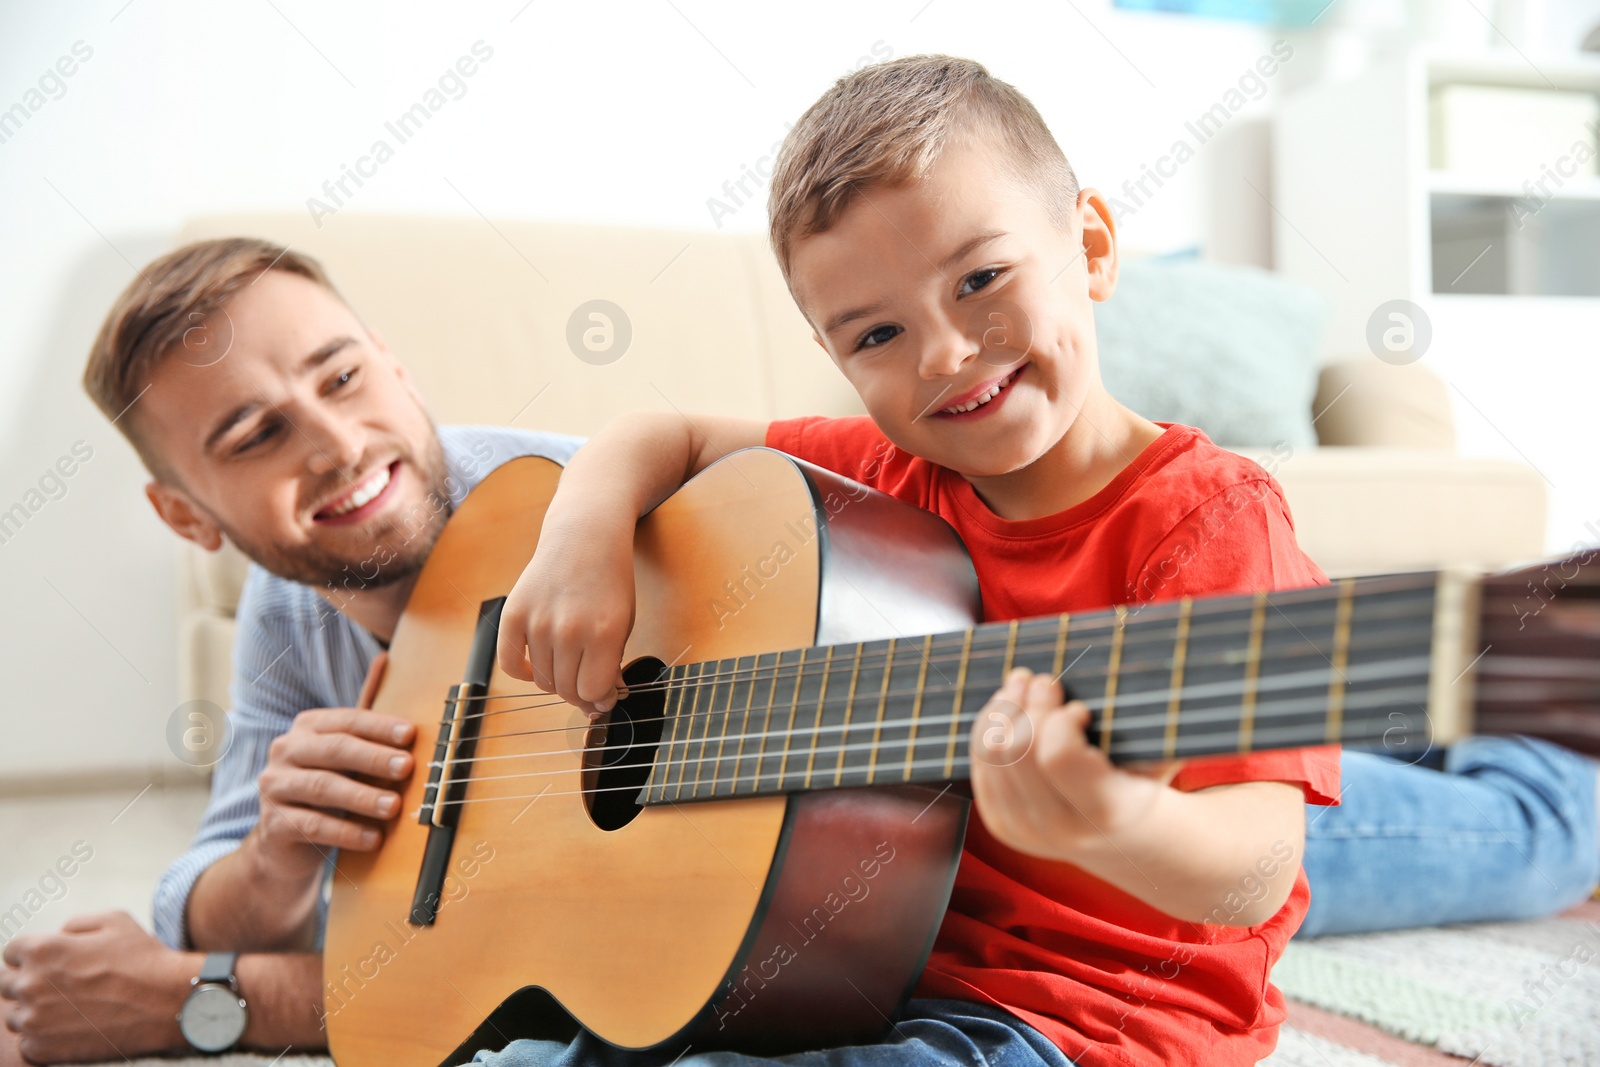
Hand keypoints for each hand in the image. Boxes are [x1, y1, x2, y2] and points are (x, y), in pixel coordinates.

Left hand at [0, 912, 194, 1062]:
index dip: (33, 954)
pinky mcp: (42, 1048)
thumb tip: (58, 936)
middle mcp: (30, 984)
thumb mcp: (115, 920)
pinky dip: (45, 1037)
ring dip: (36, 1011)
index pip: (11, 951)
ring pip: (16, 1015)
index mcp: (42, 949)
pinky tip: (73, 1028)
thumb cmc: (143, 958)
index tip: (52, 962)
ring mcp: (33, 1019)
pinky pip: (27, 1043)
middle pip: (7, 984)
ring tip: (72, 1009)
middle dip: (31, 982)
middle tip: (65, 986)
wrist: (166, 1003)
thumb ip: (75, 924)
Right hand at [254, 652, 412, 874]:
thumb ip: (363, 712)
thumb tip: (384, 657)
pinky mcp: (274, 824)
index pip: (348, 721)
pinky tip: (374, 838)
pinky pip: (313, 825)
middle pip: (334, 749)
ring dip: (363, 797)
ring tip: (394, 808)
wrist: (284, 842)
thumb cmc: (326, 786)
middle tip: (407, 767)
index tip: (411, 734)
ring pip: (323, 787)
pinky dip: (347, 831)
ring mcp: (275, 786)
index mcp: (307, 727)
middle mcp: (285, 751)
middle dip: (373, 758)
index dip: (380, 726)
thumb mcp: (344, 749)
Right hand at [498, 521, 634, 715]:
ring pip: (542, 681)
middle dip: (580, 693)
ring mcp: (538, 621)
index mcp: (605, 632)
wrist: (584, 536)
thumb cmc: (609, 580)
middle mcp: (569, 629)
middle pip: (567, 690)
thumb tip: (597, 703)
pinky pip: (510, 664)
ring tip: (568, 661)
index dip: (601, 698)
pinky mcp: (513, 613)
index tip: (605, 696)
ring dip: (556, 680)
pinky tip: (537, 664)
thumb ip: (612, 663)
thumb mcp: (625, 621)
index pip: (593, 691)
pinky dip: (523, 672)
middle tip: (586, 683)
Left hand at [968, 668, 1167, 861]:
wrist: (1119, 838)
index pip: (1056, 755)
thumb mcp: (1157, 755)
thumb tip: (1124, 679)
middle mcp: (1058, 827)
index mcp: (1104, 810)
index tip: (1079, 709)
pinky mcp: (999, 822)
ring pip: (990, 752)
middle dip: (1030, 701)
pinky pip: (978, 762)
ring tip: (1022, 681)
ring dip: (1004, 706)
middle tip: (1047, 680)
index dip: (1060, 720)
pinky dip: (988, 725)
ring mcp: (1022, 829)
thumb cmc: (1139, 782)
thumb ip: (1144, 725)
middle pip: (1017, 747)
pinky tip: (1007, 705)